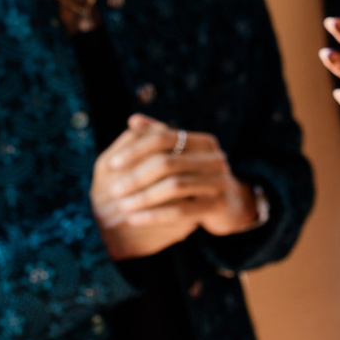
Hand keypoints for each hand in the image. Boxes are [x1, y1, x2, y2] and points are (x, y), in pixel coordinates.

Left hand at [90, 115, 263, 259]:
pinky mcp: (217, 206)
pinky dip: (153, 215)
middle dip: (136, 177)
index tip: (111, 164)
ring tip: (122, 206)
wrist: (228, 205)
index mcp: (203, 142)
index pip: (164, 138)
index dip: (135, 150)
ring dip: (143, 197)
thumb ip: (158, 137)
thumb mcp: (181, 156)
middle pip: (168, 162)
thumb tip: (133, 120)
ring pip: (174, 186)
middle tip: (113, 190)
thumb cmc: (196, 177)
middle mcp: (215, 158)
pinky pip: (180, 211)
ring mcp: (219, 182)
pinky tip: (134, 219)